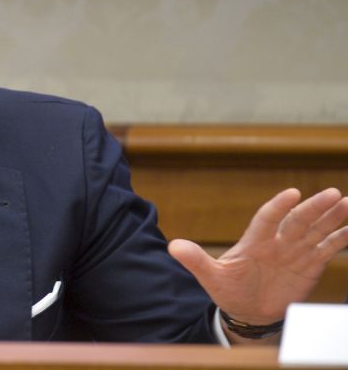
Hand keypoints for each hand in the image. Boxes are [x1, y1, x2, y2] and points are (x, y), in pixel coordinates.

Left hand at [169, 188, 347, 327]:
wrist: (247, 311)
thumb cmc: (228, 290)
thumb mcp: (211, 277)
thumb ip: (196, 261)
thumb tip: (174, 247)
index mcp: (254, 241)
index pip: (268, 219)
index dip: (279, 206)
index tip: (292, 193)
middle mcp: (277, 242)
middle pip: (298, 221)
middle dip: (315, 208)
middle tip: (334, 194)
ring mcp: (295, 252)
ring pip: (316, 230)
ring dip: (333, 218)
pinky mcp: (309, 265)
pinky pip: (327, 249)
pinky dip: (341, 239)